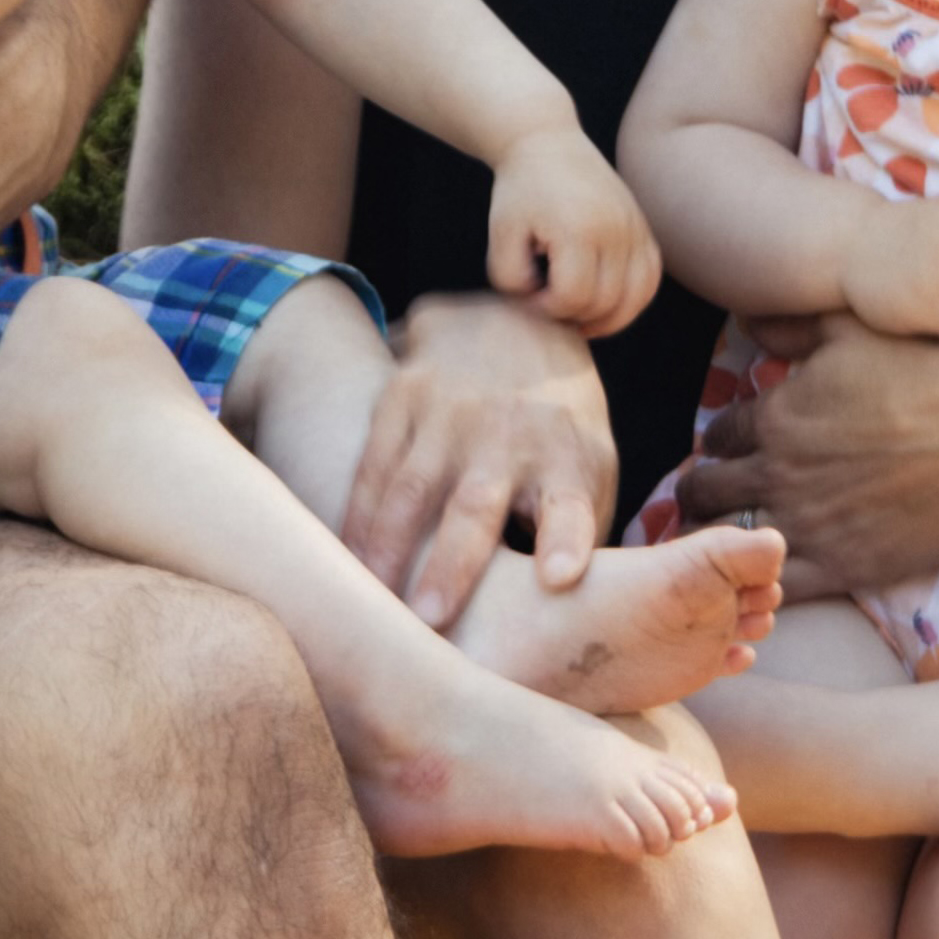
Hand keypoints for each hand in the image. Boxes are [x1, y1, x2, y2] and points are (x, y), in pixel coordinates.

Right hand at [338, 291, 615, 624]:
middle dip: (453, 562)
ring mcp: (449, 413)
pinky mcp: (403, 397)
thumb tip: (577, 614)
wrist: (513, 320)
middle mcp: (508, 433)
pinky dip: (357, 516)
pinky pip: (372, 467)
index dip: (566, 537)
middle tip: (430, 618)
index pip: (571, 501)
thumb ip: (581, 528)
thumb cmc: (558, 426)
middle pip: (477, 504)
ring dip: (390, 548)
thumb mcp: (592, 463)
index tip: (560, 577)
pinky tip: (347, 560)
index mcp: (565, 455)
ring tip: (374, 602)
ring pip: (411, 489)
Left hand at [482, 126, 659, 336]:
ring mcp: (635, 229)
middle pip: (605, 303)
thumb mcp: (501, 235)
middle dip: (573, 314)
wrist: (547, 144)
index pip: (572, 298)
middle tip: (547, 301)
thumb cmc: (519, 192)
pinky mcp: (644, 229)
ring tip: (576, 313)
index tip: (528, 293)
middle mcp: (616, 230)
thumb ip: (512, 280)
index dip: (546, 309)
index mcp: (578, 229)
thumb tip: (543, 308)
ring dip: (606, 317)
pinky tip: (603, 303)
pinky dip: (631, 300)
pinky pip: (650, 280)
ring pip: (636, 298)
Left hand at [672, 315, 938, 589]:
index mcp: (776, 416)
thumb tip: (750, 324)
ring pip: (730, 541)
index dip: (722, 442)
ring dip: (720, 539)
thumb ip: (793, 329)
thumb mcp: (852, 329)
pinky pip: (778, 584)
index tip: (729, 450)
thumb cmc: (930, 371)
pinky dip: (763, 579)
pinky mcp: (843, 566)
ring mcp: (809, 523)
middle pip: (707, 490)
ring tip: (724, 542)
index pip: (719, 435)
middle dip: (703, 491)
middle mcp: (779, 472)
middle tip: (710, 498)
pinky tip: (766, 574)